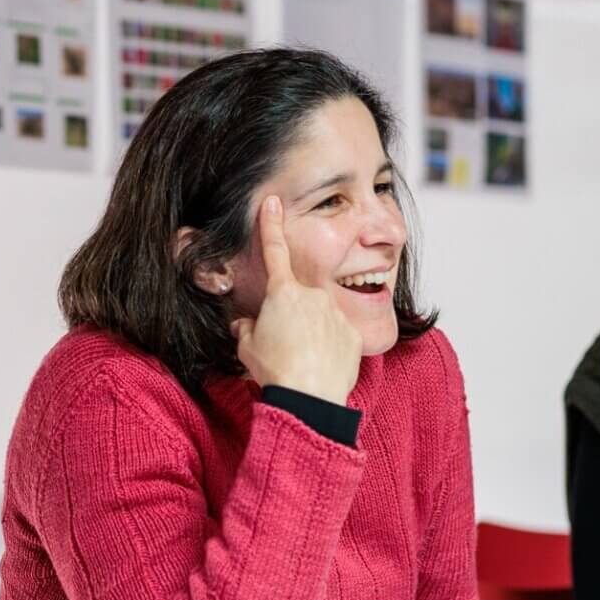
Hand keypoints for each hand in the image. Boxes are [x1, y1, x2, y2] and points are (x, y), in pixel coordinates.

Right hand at [232, 196, 361, 406]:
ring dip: (311, 335)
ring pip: (319, 320)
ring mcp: (336, 314)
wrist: (309, 397)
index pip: (274, 252)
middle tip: (282, 346)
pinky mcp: (353, 334)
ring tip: (302, 362)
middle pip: (297, 301)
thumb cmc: (276, 370)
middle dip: (290, 318)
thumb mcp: (247, 347)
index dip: (270, 225)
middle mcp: (313, 296)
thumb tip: (246, 325)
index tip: (272, 202)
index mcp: (283, 294)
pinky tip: (320, 367)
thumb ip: (247, 329)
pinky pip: (337, 337)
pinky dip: (329, 349)